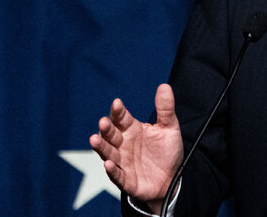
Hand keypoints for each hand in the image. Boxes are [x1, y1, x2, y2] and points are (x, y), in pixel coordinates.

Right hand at [90, 83, 183, 212]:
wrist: (172, 180)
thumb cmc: (166, 152)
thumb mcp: (169, 129)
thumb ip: (165, 109)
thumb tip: (164, 86)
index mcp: (131, 129)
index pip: (121, 118)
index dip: (118, 111)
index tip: (117, 103)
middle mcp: (123, 144)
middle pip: (111, 134)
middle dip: (106, 128)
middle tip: (103, 122)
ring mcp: (123, 162)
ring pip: (108, 153)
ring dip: (101, 147)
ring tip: (94, 139)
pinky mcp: (126, 180)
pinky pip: (117, 175)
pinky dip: (112, 170)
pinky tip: (108, 164)